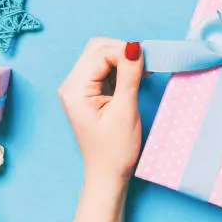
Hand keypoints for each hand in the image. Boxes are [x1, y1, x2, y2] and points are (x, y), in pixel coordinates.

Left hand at [58, 38, 143, 186]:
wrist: (108, 175)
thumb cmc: (115, 150)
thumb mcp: (125, 111)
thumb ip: (129, 76)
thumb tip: (134, 45)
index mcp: (75, 89)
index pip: (100, 52)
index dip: (125, 52)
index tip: (148, 63)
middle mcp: (72, 84)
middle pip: (98, 49)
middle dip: (124, 51)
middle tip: (147, 65)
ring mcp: (80, 88)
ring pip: (103, 56)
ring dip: (124, 59)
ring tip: (144, 72)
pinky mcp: (90, 92)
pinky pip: (106, 69)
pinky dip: (123, 68)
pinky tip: (136, 77)